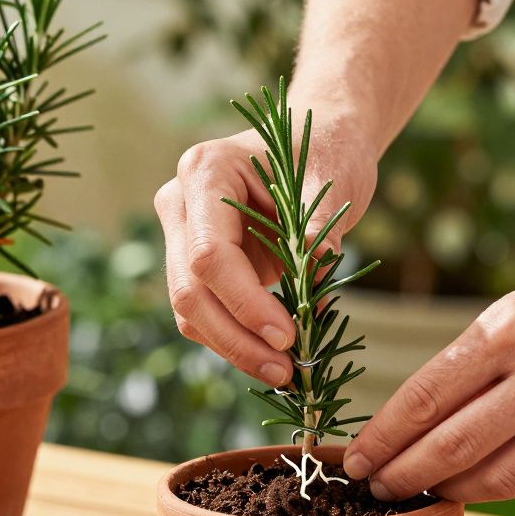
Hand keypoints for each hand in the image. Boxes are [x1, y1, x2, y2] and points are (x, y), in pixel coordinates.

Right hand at [155, 116, 378, 385]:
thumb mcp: (332, 181)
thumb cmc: (326, 151)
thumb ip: (319, 232)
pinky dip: (237, 340)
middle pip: (190, 290)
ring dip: (235, 348)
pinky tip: (272, 357)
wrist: (317, 142)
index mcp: (206, 170)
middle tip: (286, 372)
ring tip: (284, 373)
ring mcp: (182, 236)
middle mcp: (181, 203)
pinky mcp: (197, 266)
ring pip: (191, 311)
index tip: (287, 336)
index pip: (209, 254)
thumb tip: (317, 288)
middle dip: (237, 338)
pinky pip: (206, 315)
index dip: (245, 303)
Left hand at [342, 229, 514, 502]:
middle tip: (378, 490)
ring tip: (427, 491)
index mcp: (507, 330)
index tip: (356, 459)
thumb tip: (416, 424)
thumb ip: (471, 364)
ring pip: (498, 479)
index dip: (382, 439)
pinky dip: (506, 486)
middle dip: (404, 476)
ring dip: (452, 492)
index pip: (424, 400)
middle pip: (452, 448)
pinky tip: (484, 482)